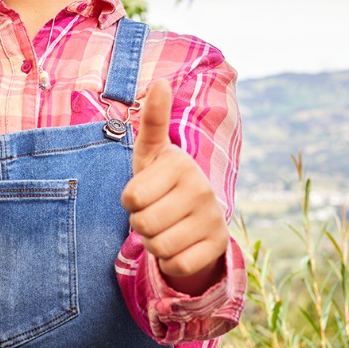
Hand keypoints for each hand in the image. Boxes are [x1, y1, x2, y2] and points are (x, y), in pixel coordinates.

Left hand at [120, 79, 227, 294]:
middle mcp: (201, 189)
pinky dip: (170, 262)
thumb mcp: (151, 152)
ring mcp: (213, 218)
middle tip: (154, 212)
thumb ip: (152, 120)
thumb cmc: (161, 179)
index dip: (129, 201)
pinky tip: (180, 244)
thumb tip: (160, 82)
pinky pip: (176, 266)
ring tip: (166, 227)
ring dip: (154, 244)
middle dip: (140, 225)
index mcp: (180, 164)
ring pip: (159, 248)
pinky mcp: (219, 245)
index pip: (131, 198)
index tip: (143, 192)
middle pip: (143, 225)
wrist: (195, 214)